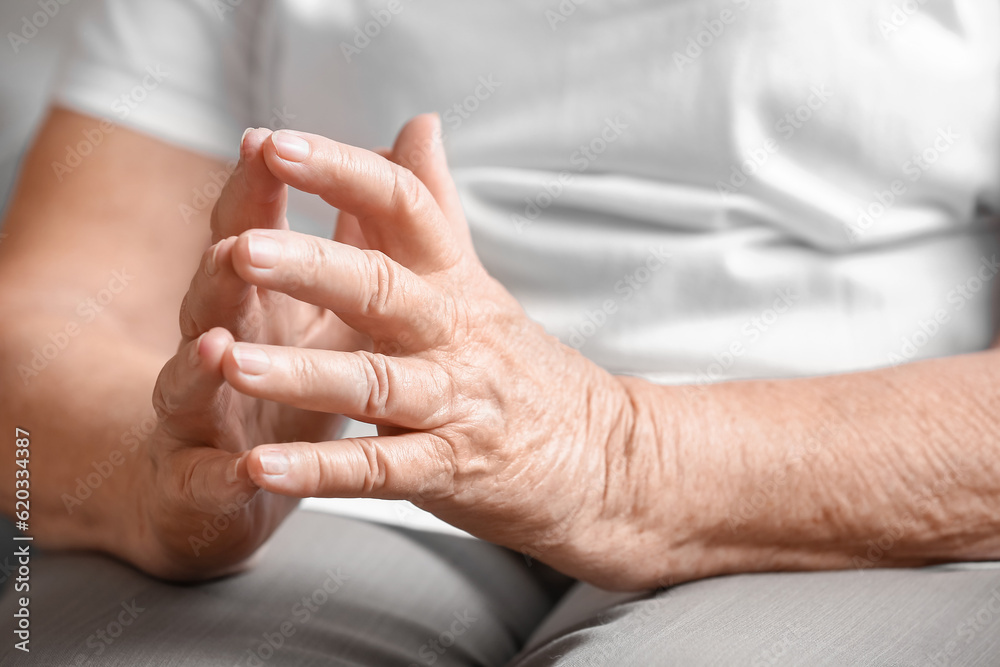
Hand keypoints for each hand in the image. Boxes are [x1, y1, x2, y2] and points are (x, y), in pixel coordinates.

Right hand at [131, 129, 366, 577]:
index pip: (248, 231)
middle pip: (219, 300)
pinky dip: (225, 476)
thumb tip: (406, 146)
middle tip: (239, 246)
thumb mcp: (330, 302)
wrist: (214, 483)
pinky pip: (210, 481)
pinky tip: (244, 472)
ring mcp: (202, 416)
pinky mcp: (202, 484)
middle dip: (230, 273)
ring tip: (219, 349)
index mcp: (257, 298)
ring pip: (198, 387)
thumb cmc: (282, 376)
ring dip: (208, 368)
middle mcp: (219, 345)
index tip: (268, 144)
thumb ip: (363, 232)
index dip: (256, 191)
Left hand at [218, 115, 658, 588]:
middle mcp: (453, 333)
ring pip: (376, 382)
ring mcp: (453, 403)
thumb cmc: (518, 365)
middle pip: (385, 288)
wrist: (603, 455)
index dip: (341, 172)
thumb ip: (436, 204)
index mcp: (452, 281)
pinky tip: (263, 471)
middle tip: (245, 251)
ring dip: (302, 374)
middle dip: (313, 267)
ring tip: (232, 364)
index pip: (404, 206)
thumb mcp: (475, 281)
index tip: (275, 143)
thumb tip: (417, 123)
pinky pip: (381, 471)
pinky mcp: (449, 469)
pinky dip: (323, 473)